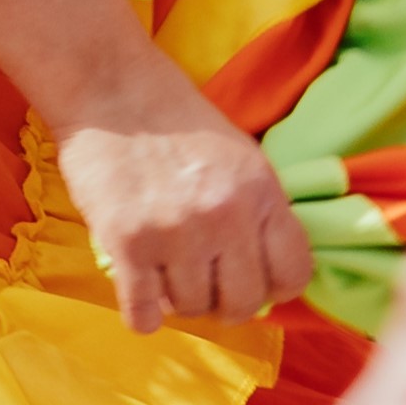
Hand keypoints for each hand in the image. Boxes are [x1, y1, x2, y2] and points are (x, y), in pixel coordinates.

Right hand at [61, 99, 311, 330]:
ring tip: (165, 271)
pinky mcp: (128, 242)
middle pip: (242, 304)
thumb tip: (265, 278)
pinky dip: (142, 315)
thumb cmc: (177, 122)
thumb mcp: (242, 157)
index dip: (273, 287)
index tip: (252, 282)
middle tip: (204, 285)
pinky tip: (140, 295)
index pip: (293, 275)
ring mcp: (176, 232)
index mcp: (261, 191)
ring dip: (178, 300)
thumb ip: (259, 212)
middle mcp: (225, 216)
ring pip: (191, 309)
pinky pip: (143, 313)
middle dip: (223, 304)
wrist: (112, 89)